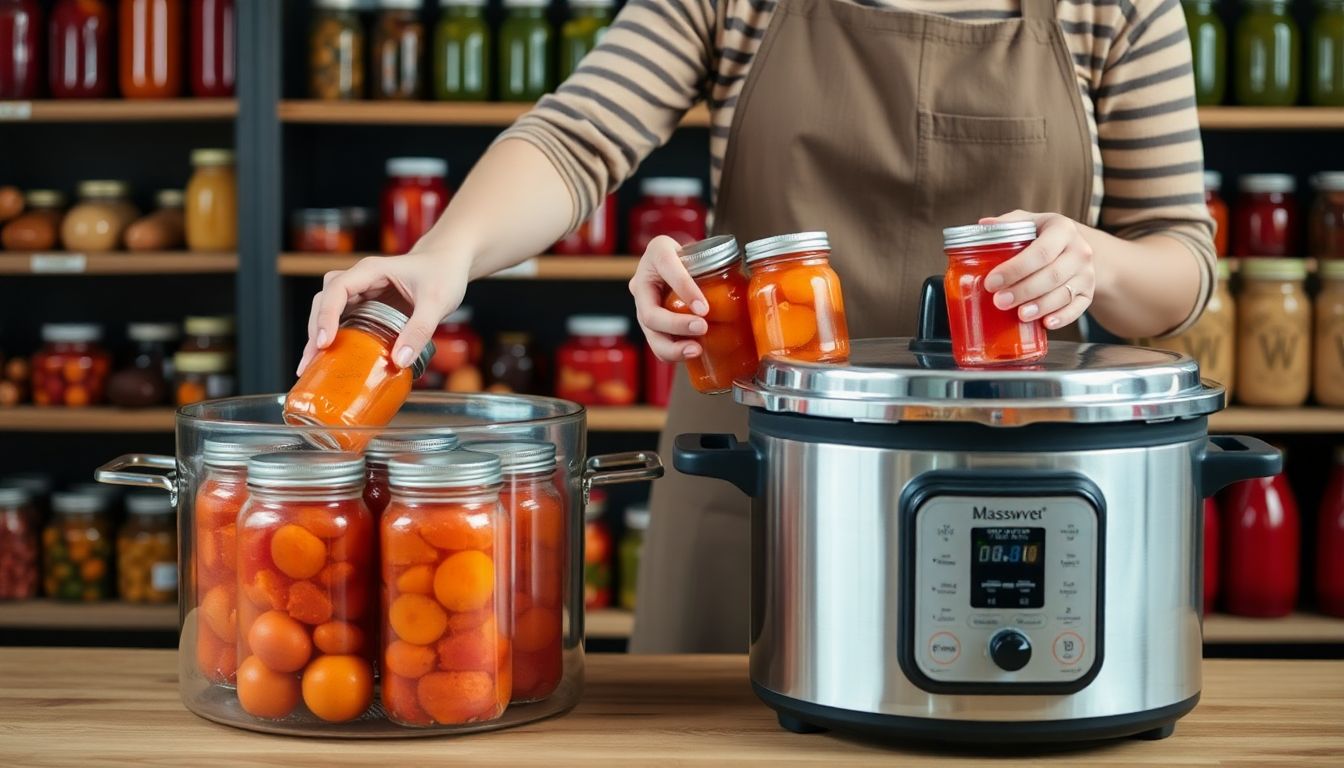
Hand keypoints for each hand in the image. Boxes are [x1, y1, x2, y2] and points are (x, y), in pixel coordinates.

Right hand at [297, 252, 468, 375]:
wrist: (449, 263)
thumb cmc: (443, 273)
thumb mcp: (437, 302)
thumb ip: (420, 329)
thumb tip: (399, 361)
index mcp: (371, 271)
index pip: (337, 289)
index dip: (326, 314)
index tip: (325, 341)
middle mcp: (361, 280)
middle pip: (325, 300)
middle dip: (315, 329)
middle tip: (311, 361)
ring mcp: (362, 293)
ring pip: (329, 310)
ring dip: (319, 335)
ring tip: (312, 365)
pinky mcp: (368, 307)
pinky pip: (344, 320)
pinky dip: (336, 338)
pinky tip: (333, 360)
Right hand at [629, 235, 710, 361]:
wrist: (679, 264)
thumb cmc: (693, 255)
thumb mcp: (705, 250)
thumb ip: (718, 263)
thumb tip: (748, 288)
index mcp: (657, 253)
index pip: (667, 267)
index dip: (685, 289)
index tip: (704, 308)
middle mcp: (643, 281)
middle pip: (650, 312)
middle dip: (676, 325)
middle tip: (702, 328)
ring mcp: (642, 306)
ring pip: (650, 334)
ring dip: (672, 347)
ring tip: (695, 350)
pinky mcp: (650, 325)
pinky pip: (658, 344)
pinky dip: (674, 352)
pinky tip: (692, 353)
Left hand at [978, 211, 1095, 329]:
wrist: (1073, 248)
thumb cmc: (1043, 236)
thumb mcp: (1029, 222)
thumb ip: (1008, 224)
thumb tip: (983, 226)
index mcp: (1062, 229)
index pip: (1040, 252)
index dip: (1015, 269)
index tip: (992, 282)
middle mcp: (1079, 251)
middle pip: (1052, 275)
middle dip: (1024, 291)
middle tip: (1000, 301)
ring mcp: (1086, 274)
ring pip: (1064, 294)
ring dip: (1041, 306)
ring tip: (1020, 315)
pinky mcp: (1089, 293)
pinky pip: (1078, 309)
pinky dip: (1063, 318)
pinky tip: (1046, 323)